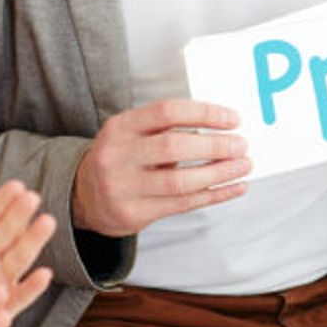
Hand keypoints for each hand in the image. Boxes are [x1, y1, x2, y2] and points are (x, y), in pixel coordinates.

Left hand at [0, 168, 55, 320]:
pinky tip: (45, 274)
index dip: (2, 202)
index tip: (16, 185)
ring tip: (47, 222)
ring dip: (33, 241)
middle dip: (19, 216)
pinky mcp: (6, 305)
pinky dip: (33, 287)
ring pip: (19, 258)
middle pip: (8, 233)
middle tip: (31, 197)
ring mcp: (2, 280)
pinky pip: (22, 296)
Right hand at [72, 100, 250, 236]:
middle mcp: (117, 155)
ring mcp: (122, 187)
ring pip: (181, 181)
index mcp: (121, 127)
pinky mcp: (132, 214)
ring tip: (243, 165)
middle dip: (216, 145)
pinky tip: (234, 188)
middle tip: (242, 145)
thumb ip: (167, 128)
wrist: (83, 196)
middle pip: (175, 147)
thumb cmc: (121, 159)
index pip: (168, 112)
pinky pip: (182, 204)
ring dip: (220, 173)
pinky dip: (214, 195)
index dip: (204, 114)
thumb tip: (223, 128)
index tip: (233, 119)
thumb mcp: (132, 133)